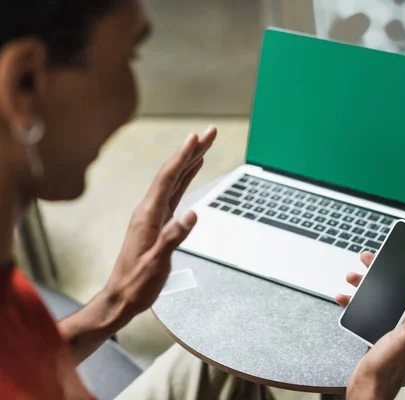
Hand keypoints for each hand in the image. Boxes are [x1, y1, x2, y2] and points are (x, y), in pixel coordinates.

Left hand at [104, 126, 216, 318]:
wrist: (121, 297)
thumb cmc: (137, 283)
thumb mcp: (156, 263)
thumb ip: (172, 238)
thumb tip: (192, 214)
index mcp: (148, 214)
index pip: (168, 178)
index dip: (183, 156)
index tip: (195, 137)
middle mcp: (149, 209)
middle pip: (173, 173)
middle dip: (191, 151)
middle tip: (209, 133)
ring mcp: (154, 214)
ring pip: (175, 180)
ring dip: (190, 161)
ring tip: (204, 145)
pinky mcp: (159, 222)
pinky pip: (175, 192)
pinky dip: (186, 178)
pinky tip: (192, 171)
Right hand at [336, 252, 404, 399]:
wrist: (367, 388)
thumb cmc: (388, 365)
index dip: (402, 272)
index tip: (391, 258)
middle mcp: (403, 325)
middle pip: (391, 290)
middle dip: (377, 274)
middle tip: (366, 259)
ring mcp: (387, 329)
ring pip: (375, 299)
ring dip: (362, 287)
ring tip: (351, 277)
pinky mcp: (373, 334)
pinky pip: (363, 312)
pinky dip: (353, 303)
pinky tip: (343, 299)